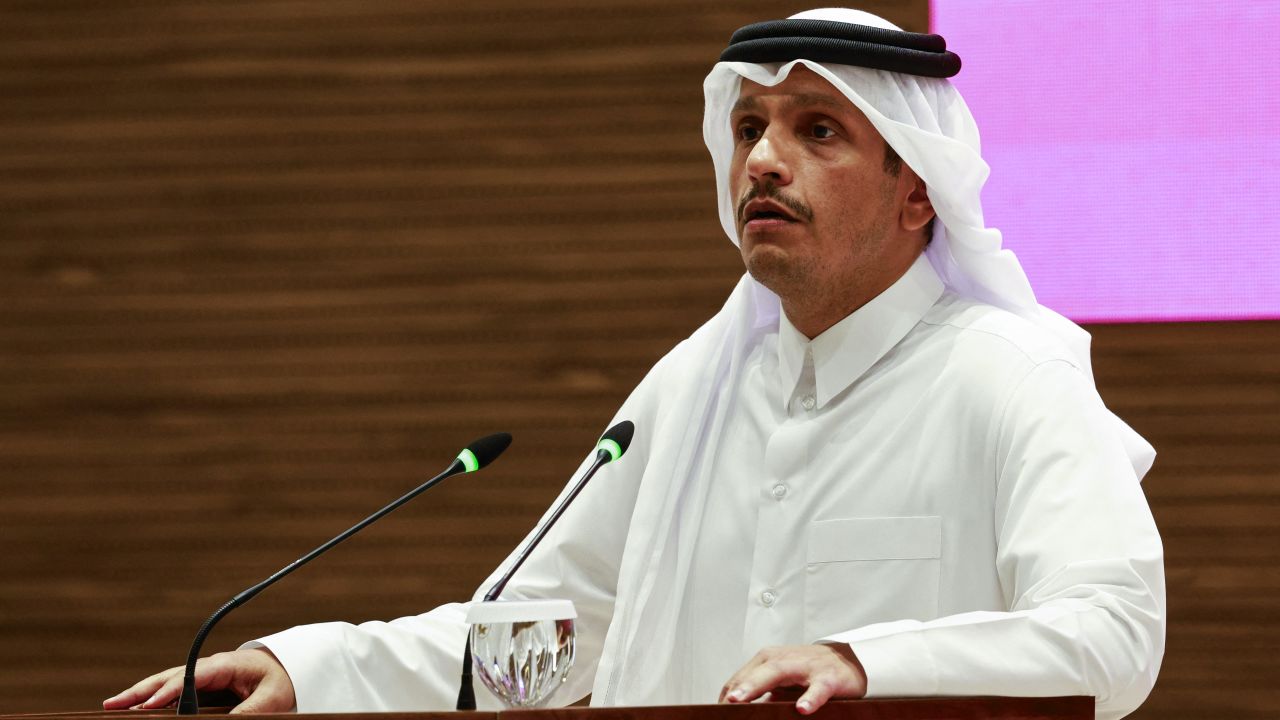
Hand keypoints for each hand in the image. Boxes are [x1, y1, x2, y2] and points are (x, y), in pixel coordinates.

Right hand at [102, 648, 296, 713]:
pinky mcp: (205, 685)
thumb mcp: (272, 698)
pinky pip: (175, 691)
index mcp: (225, 665)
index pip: (191, 676)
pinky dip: (154, 698)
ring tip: (114, 705)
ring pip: (167, 683)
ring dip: (141, 694)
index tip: (150, 704)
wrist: (290, 668)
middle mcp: (210, 667)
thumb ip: (248, 712)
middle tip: (113, 704)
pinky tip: (139, 708)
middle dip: (141, 691)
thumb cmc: (283, 679)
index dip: (169, 690)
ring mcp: (205, 676)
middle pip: (169, 677)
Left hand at [719, 644, 866, 714]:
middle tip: (723, 704)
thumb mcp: (779, 682)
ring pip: (777, 674)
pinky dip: (809, 698)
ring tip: (740, 701)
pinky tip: (802, 709)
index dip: (727, 697)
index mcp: (767, 661)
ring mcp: (804, 668)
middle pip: (754, 673)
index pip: (740, 679)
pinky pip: (817, 689)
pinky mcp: (827, 678)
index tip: (716, 714)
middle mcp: (782, 660)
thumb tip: (735, 710)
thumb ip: (760, 694)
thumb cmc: (808, 671)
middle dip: (737, 689)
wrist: (847, 660)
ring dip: (757, 686)